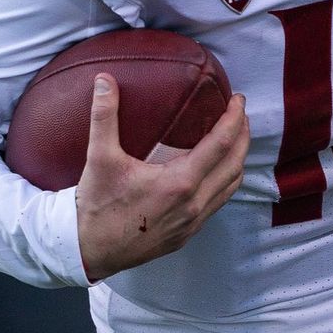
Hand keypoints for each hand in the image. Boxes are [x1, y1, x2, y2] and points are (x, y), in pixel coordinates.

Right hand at [75, 75, 248, 282]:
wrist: (88, 252)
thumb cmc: (97, 207)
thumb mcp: (100, 159)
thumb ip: (104, 116)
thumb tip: (104, 80)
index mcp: (180, 183)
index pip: (222, 143)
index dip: (235, 118)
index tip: (238, 99)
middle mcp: (194, 203)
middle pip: (235, 163)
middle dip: (243, 135)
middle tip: (239, 113)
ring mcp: (194, 221)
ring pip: (231, 186)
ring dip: (237, 159)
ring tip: (234, 138)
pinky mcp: (188, 233)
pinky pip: (218, 202)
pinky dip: (225, 181)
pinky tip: (215, 171)